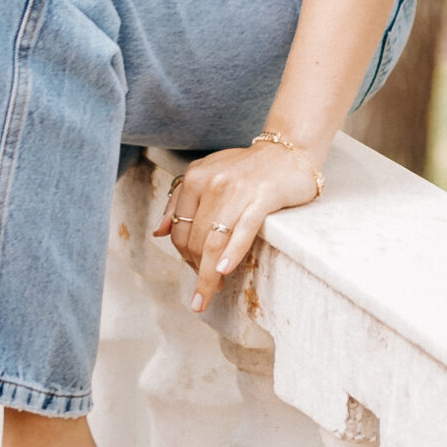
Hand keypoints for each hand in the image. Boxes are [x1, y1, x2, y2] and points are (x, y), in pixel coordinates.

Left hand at [153, 142, 324, 310]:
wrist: (288, 150)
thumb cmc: (247, 168)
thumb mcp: (207, 175)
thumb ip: (179, 201)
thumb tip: (158, 232)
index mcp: (195, 178)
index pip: (179, 229)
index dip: (184, 257)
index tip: (195, 272)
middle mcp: (212, 183)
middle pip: (195, 239)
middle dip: (197, 270)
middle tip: (206, 290)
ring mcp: (237, 191)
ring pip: (215, 241)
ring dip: (208, 275)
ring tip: (207, 296)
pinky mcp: (262, 198)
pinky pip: (242, 230)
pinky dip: (232, 253)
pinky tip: (224, 271)